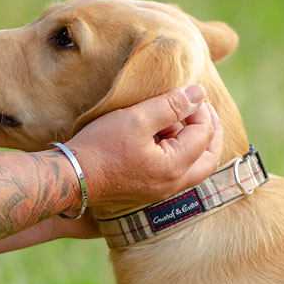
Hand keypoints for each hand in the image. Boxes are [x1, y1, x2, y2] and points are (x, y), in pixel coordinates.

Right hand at [66, 85, 223, 206]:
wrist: (72, 177)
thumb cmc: (101, 147)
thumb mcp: (137, 118)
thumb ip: (172, 105)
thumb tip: (200, 93)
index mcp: (175, 167)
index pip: (204, 133)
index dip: (200, 109)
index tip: (185, 93)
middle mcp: (173, 184)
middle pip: (209, 157)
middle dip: (211, 131)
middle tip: (203, 109)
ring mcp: (161, 190)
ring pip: (194, 166)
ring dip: (194, 142)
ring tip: (176, 119)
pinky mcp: (149, 190)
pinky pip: (176, 171)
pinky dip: (178, 152)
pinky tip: (161, 136)